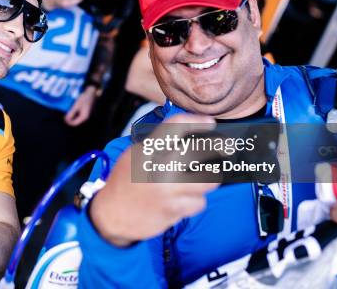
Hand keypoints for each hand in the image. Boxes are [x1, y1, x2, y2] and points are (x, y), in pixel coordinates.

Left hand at [64, 85, 96, 125]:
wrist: (92, 92)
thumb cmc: (84, 98)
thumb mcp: (76, 105)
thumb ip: (71, 113)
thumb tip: (66, 119)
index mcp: (84, 117)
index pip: (74, 124)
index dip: (68, 121)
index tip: (64, 117)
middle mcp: (86, 118)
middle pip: (76, 121)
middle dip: (70, 118)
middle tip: (65, 114)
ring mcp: (87, 115)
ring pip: (77, 118)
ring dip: (72, 116)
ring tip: (69, 111)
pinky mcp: (86, 112)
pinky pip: (79, 115)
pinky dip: (75, 113)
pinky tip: (73, 109)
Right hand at [89, 114, 218, 245]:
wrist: (112, 214)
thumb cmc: (126, 181)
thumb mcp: (135, 154)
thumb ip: (159, 142)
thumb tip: (190, 130)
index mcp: (147, 149)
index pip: (177, 126)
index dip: (198, 121)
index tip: (210, 123)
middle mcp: (158, 167)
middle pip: (200, 150)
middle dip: (217, 146)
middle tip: (225, 146)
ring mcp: (167, 189)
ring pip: (208, 179)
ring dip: (209, 177)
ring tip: (203, 175)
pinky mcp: (174, 210)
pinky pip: (199, 202)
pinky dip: (196, 200)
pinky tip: (184, 198)